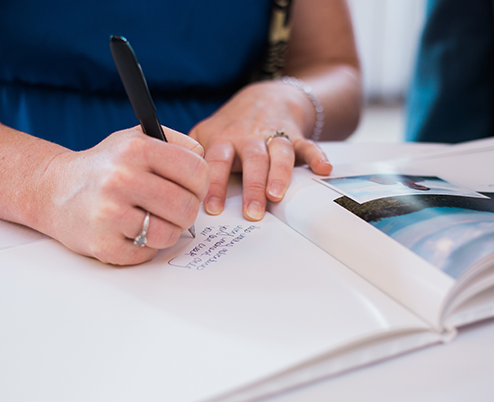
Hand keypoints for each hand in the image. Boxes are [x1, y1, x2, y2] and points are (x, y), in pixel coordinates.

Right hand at [38, 126, 208, 264]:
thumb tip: (204, 161)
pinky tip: (130, 231)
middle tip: (172, 209)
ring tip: (152, 220)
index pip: (196, 170)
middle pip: (187, 207)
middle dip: (186, 211)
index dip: (200, 184)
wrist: (54, 190)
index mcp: (136, 149)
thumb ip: (175, 144)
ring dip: (167, 231)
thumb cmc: (105, 167)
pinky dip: (145, 246)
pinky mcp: (103, 244)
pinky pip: (147, 253)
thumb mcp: (136, 139)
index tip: (191, 188)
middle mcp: (121, 178)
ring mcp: (110, 213)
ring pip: (170, 234)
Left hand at [189, 81, 331, 220]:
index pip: (216, 162)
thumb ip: (189, 155)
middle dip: (252, 186)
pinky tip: (324, 169)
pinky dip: (317, 157)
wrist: (266, 97)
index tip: (212, 208)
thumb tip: (168, 183)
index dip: (214, 184)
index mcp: (224, 139)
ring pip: (278, 153)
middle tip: (252, 212)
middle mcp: (249, 138)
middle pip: (251, 160)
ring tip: (277, 196)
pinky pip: (309, 145)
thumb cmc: (231, 126)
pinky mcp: (296, 137)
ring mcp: (274, 136)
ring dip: (279, 174)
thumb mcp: (205, 134)